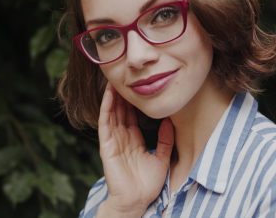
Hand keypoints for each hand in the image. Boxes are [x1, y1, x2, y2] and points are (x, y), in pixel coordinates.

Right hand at [96, 83, 173, 216]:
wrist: (136, 201)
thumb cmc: (147, 185)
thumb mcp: (162, 158)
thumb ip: (166, 140)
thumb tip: (170, 121)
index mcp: (134, 140)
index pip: (132, 116)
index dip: (134, 101)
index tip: (138, 85)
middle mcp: (122, 138)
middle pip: (121, 110)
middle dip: (122, 94)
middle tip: (126, 75)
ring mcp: (113, 141)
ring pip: (112, 112)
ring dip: (113, 95)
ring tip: (115, 78)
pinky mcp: (106, 145)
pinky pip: (105, 122)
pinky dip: (106, 107)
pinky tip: (109, 94)